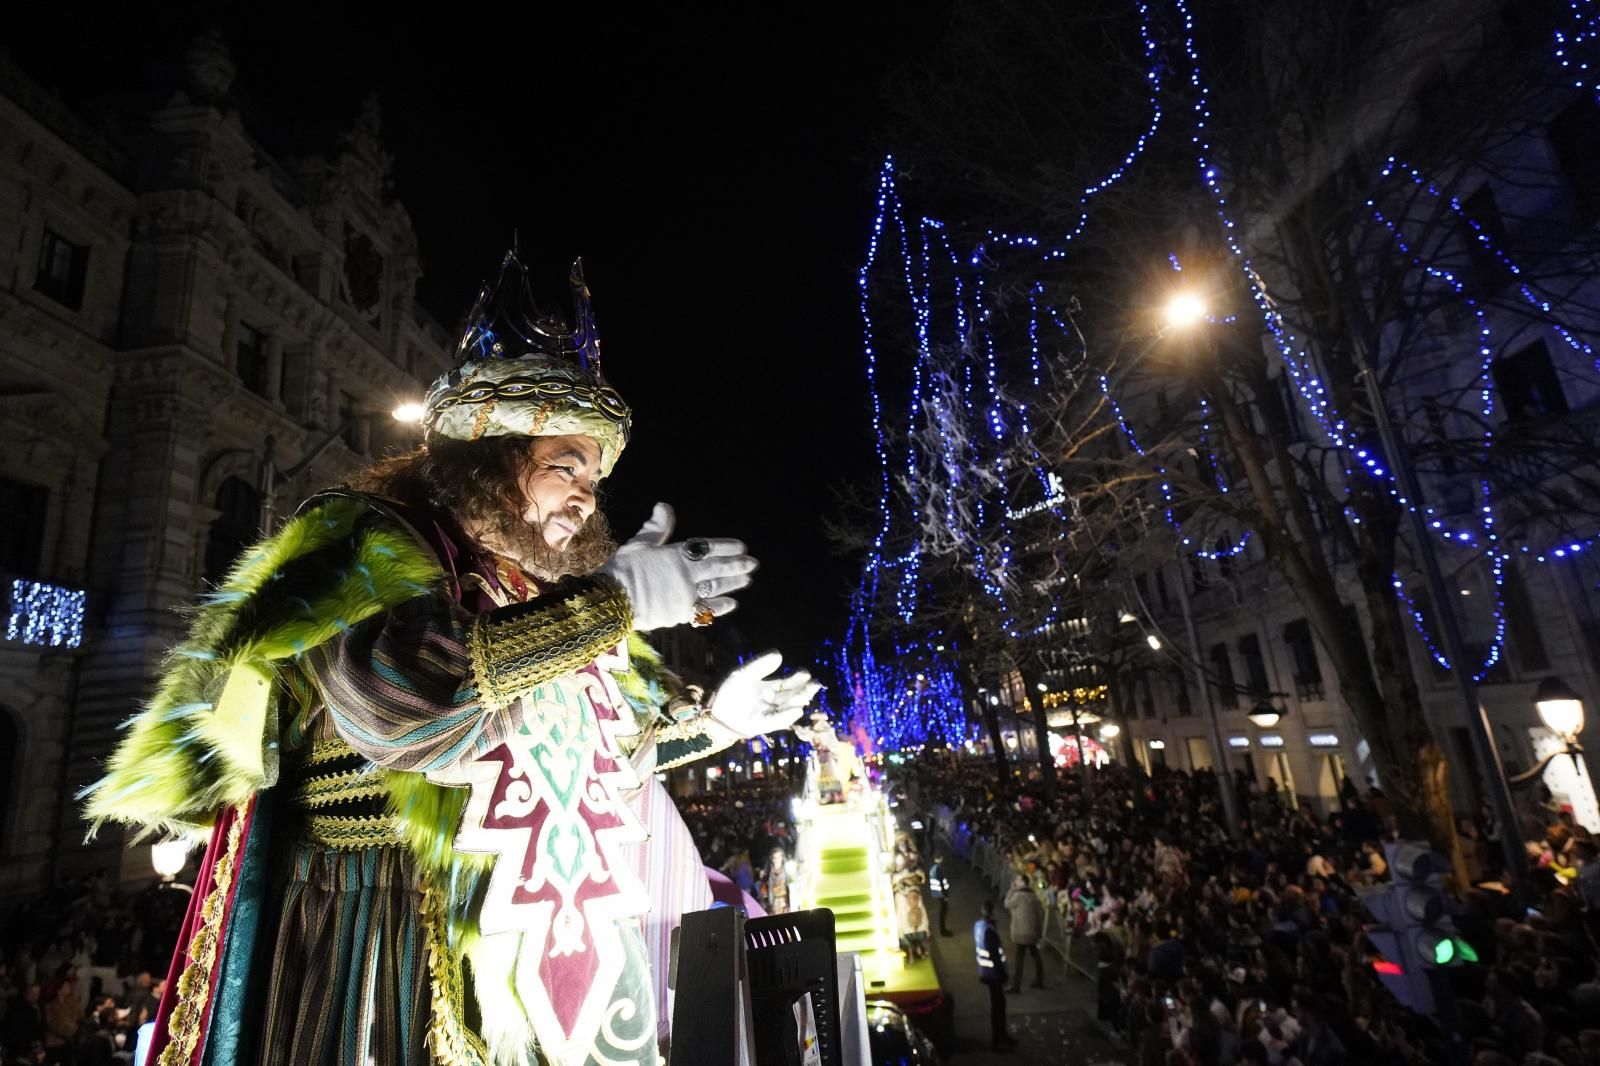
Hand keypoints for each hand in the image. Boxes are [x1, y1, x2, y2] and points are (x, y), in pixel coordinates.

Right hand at [598, 502, 757, 630]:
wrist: (612, 600)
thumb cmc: (623, 568)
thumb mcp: (639, 543)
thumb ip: (656, 527)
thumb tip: (664, 505)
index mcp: (676, 555)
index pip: (707, 548)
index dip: (726, 547)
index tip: (742, 546)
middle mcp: (686, 575)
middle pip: (717, 568)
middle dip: (737, 565)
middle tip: (753, 564)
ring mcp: (686, 596)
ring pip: (716, 588)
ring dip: (733, 584)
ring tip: (747, 580)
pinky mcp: (681, 614)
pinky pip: (706, 610)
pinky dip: (720, 607)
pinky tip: (732, 603)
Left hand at [706, 652, 820, 742]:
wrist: (716, 712)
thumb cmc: (730, 691)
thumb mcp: (743, 674)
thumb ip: (760, 665)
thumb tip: (779, 654)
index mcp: (770, 686)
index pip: (788, 682)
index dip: (797, 678)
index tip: (805, 673)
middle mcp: (773, 700)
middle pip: (792, 695)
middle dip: (804, 690)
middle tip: (814, 684)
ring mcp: (769, 713)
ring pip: (788, 707)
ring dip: (798, 702)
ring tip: (806, 695)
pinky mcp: (764, 724)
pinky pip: (778, 720)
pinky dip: (787, 716)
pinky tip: (797, 710)